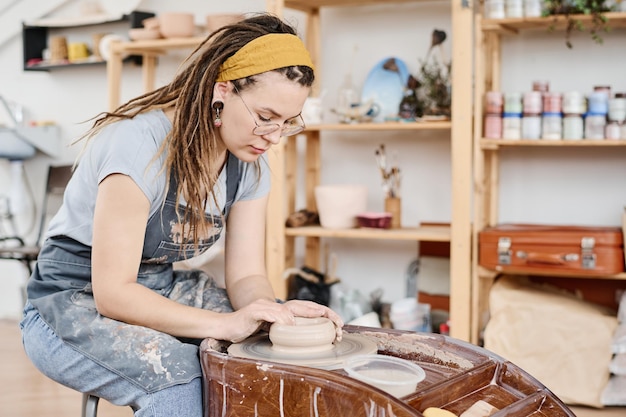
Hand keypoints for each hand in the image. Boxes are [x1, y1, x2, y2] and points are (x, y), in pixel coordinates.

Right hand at [223, 299, 342, 342]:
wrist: (226, 328)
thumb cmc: (247, 330)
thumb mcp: (270, 332)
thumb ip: (283, 331)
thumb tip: (301, 338)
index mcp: (280, 312)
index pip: (304, 310)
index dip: (321, 314)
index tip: (337, 323)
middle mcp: (274, 306)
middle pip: (301, 305)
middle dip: (321, 311)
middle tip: (336, 320)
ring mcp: (264, 307)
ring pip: (288, 307)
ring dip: (305, 312)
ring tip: (321, 315)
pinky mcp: (253, 312)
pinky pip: (269, 313)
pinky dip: (280, 317)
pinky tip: (289, 323)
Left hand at [280, 299, 343, 341]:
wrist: (275, 316)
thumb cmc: (283, 312)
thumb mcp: (293, 308)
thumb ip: (306, 310)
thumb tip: (321, 311)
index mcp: (310, 307)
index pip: (326, 311)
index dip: (335, 317)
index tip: (340, 324)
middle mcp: (313, 313)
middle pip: (329, 319)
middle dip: (336, 326)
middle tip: (339, 335)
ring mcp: (312, 321)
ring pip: (326, 325)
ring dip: (333, 332)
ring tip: (337, 339)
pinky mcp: (309, 328)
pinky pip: (320, 331)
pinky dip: (327, 335)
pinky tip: (330, 341)